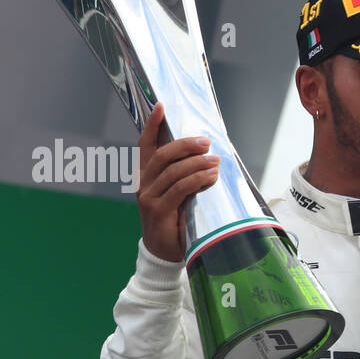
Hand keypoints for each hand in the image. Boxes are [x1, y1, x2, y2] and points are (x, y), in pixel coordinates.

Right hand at [136, 102, 220, 261]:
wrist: (163, 252)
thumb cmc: (174, 220)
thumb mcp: (178, 194)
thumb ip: (185, 177)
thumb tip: (208, 157)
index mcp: (146, 176)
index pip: (145, 146)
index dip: (152, 125)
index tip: (161, 106)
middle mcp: (143, 184)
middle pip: (162, 155)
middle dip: (186, 145)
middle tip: (207, 142)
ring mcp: (149, 198)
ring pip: (173, 172)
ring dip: (197, 163)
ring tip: (216, 161)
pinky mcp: (159, 212)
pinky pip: (180, 190)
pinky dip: (197, 180)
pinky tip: (211, 177)